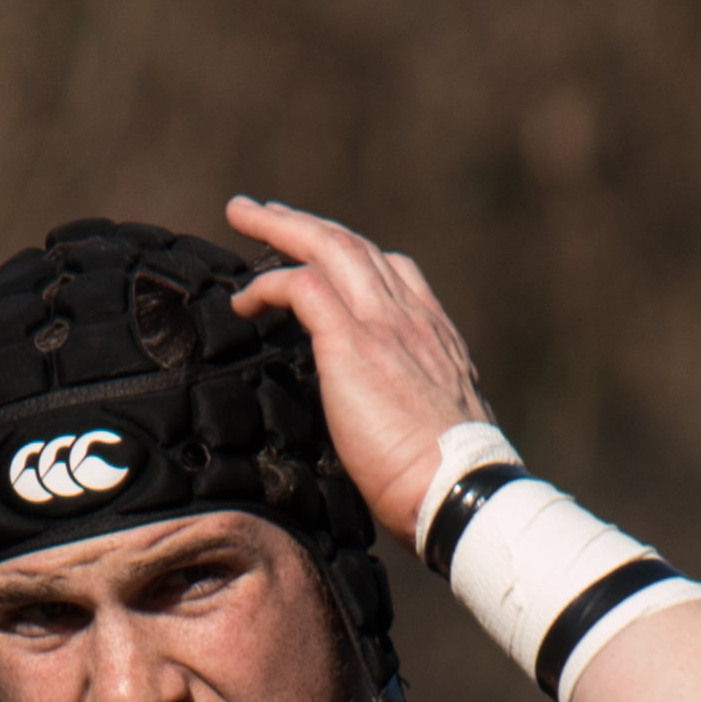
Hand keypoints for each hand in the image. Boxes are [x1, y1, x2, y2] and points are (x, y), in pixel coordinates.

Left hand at [223, 196, 494, 542]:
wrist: (457, 489)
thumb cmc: (446, 481)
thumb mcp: (435, 426)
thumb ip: (410, 403)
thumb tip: (385, 422)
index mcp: (437, 336)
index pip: (395, 273)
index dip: (354, 255)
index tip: (325, 255)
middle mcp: (413, 317)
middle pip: (355, 246)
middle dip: (307, 223)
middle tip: (266, 212)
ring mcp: (384, 324)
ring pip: (328, 246)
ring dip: (280, 227)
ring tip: (243, 216)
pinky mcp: (352, 342)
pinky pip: (301, 286)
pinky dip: (267, 285)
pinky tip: (244, 302)